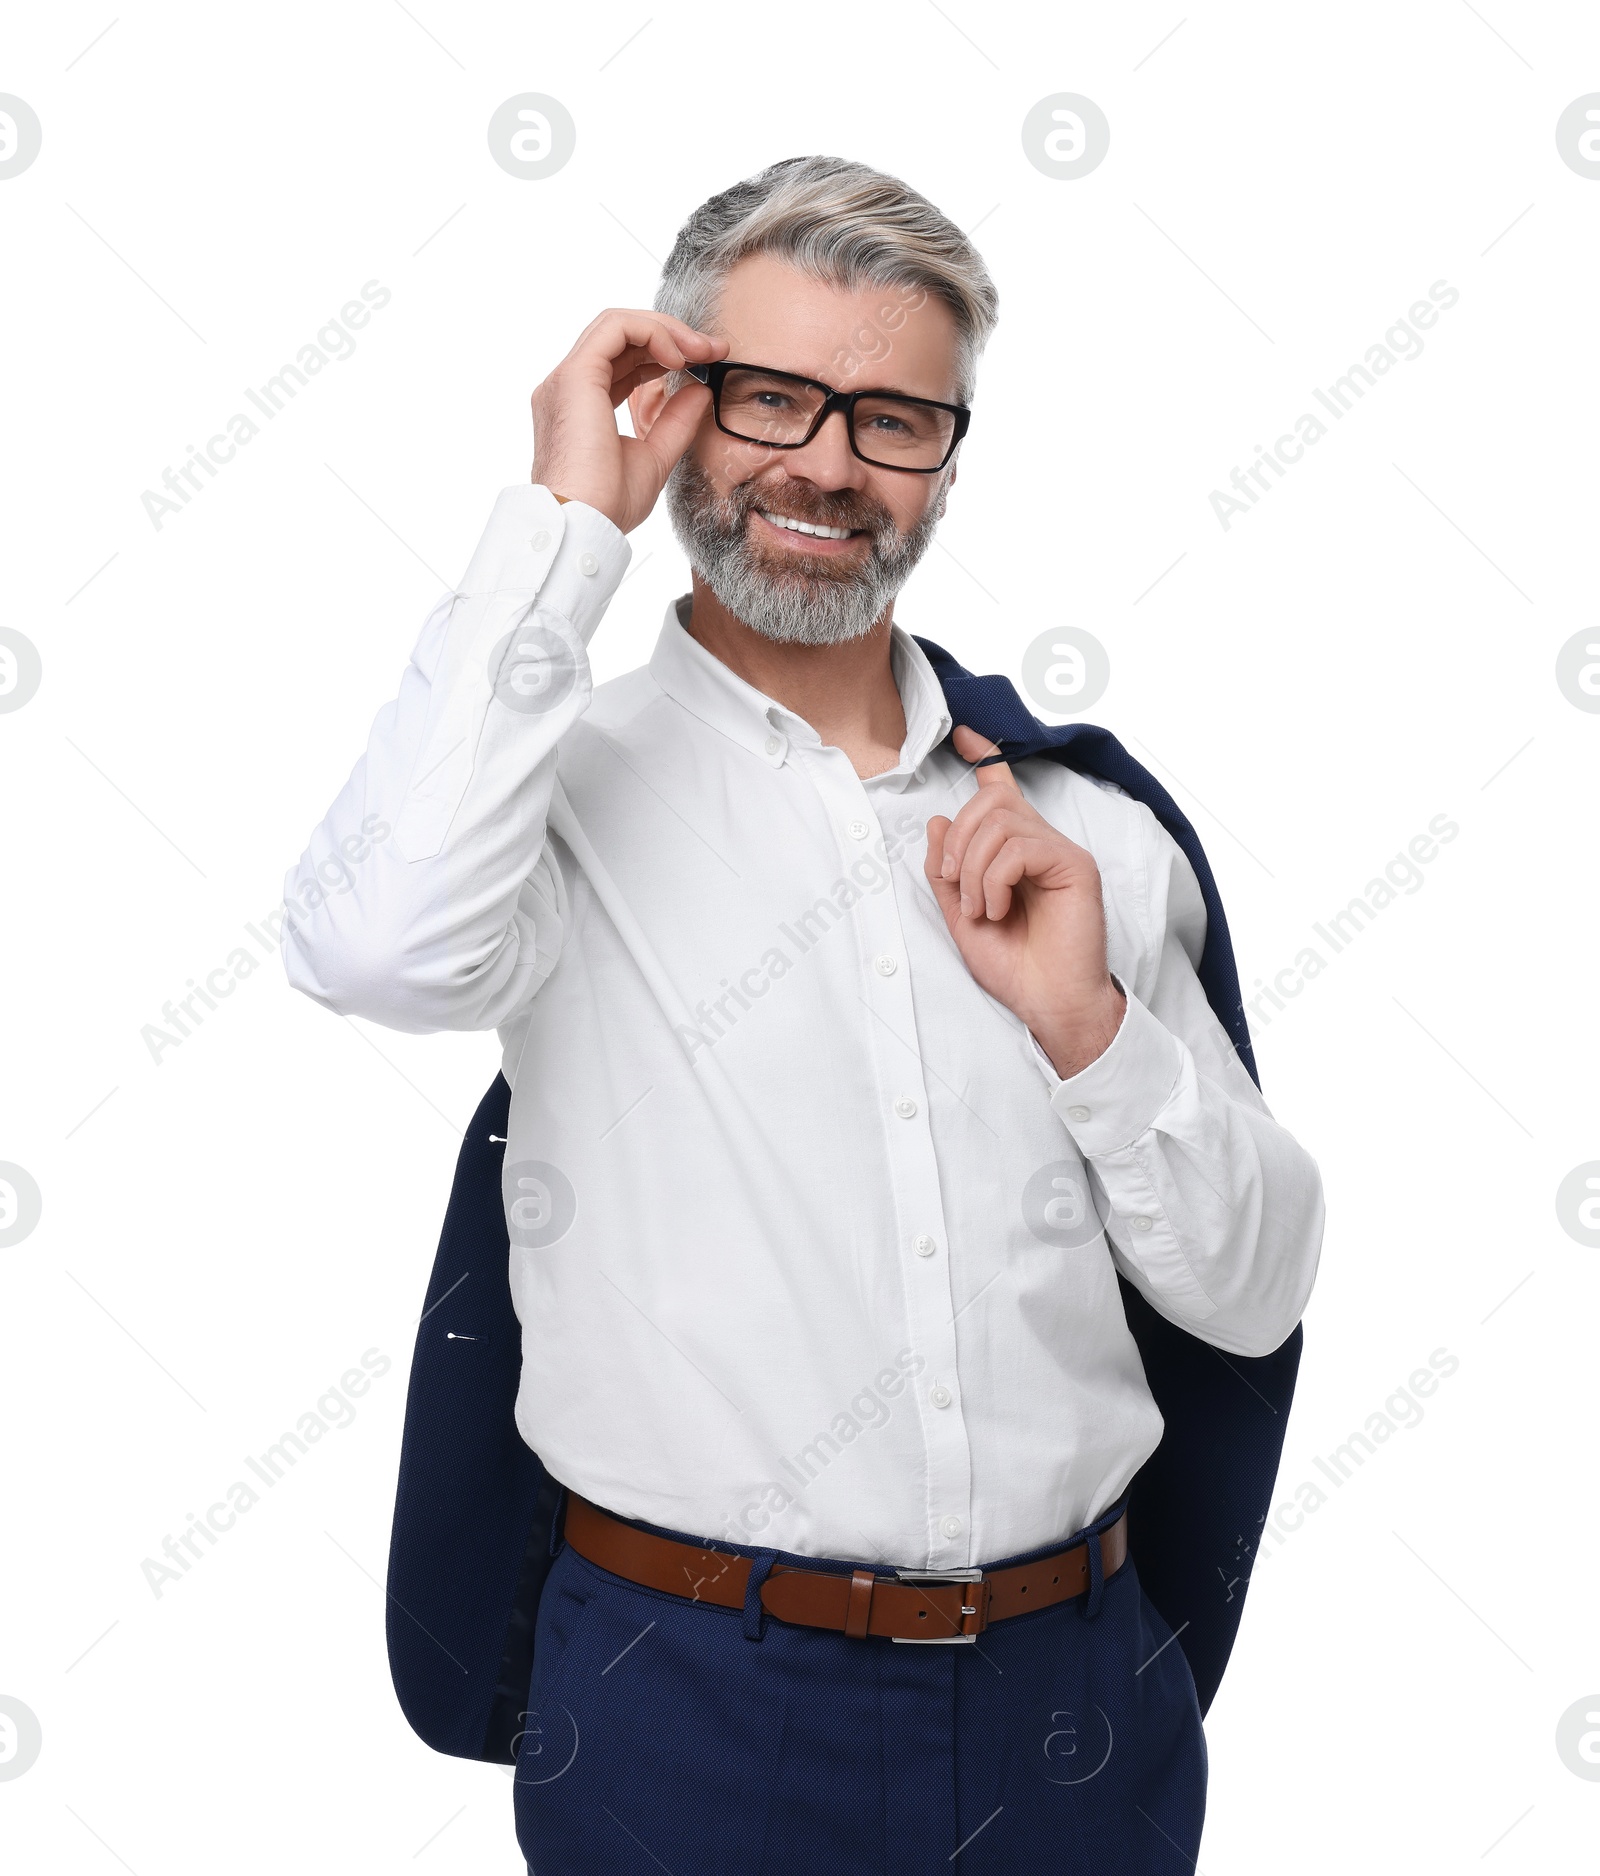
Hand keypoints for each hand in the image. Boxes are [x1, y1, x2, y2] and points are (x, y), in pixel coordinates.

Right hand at [529, 309, 727, 533]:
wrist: (583, 524)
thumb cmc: (608, 505)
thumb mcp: (655, 457)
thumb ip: (675, 422)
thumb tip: (699, 391)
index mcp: (581, 405)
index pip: (624, 362)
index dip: (667, 355)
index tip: (707, 363)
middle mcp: (569, 387)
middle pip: (623, 338)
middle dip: (673, 336)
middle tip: (714, 350)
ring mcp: (568, 378)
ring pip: (618, 324)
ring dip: (666, 330)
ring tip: (701, 350)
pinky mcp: (575, 375)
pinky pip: (616, 327)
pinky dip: (653, 332)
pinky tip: (680, 355)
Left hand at [924, 726, 1125, 1078]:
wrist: (1049, 1004)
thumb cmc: (1014, 966)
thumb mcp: (962, 916)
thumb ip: (948, 871)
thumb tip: (938, 820)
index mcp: (1015, 851)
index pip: (1003, 788)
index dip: (986, 757)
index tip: (963, 735)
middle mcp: (1041, 843)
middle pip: (990, 800)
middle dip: (958, 839)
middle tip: (957, 886)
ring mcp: (1061, 852)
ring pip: (1000, 822)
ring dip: (974, 869)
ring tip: (981, 909)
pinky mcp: (1076, 866)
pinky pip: (1020, 847)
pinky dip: (995, 879)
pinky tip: (998, 909)